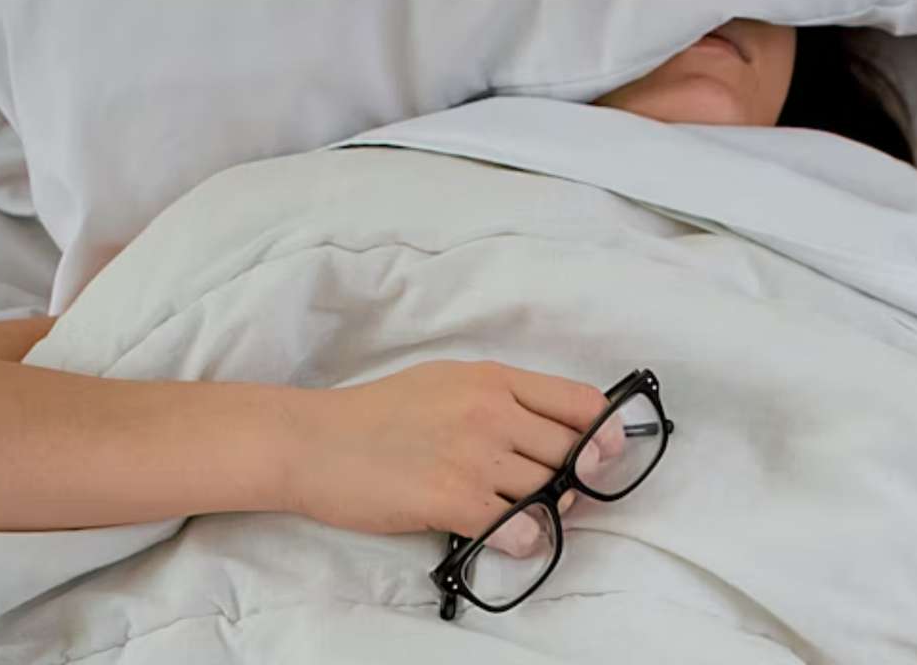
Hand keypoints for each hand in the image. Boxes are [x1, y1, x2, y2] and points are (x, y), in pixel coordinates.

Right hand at [279, 361, 619, 555]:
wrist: (312, 441)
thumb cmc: (377, 414)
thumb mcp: (446, 381)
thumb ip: (501, 399)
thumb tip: (553, 430)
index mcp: (493, 379)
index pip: (580, 402)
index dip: (604, 432)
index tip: (604, 453)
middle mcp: (491, 411)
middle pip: (572, 452)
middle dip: (575, 479)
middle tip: (557, 493)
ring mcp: (473, 455)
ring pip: (549, 491)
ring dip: (548, 511)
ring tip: (523, 514)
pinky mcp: (451, 498)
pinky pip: (517, 526)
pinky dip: (524, 538)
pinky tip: (508, 536)